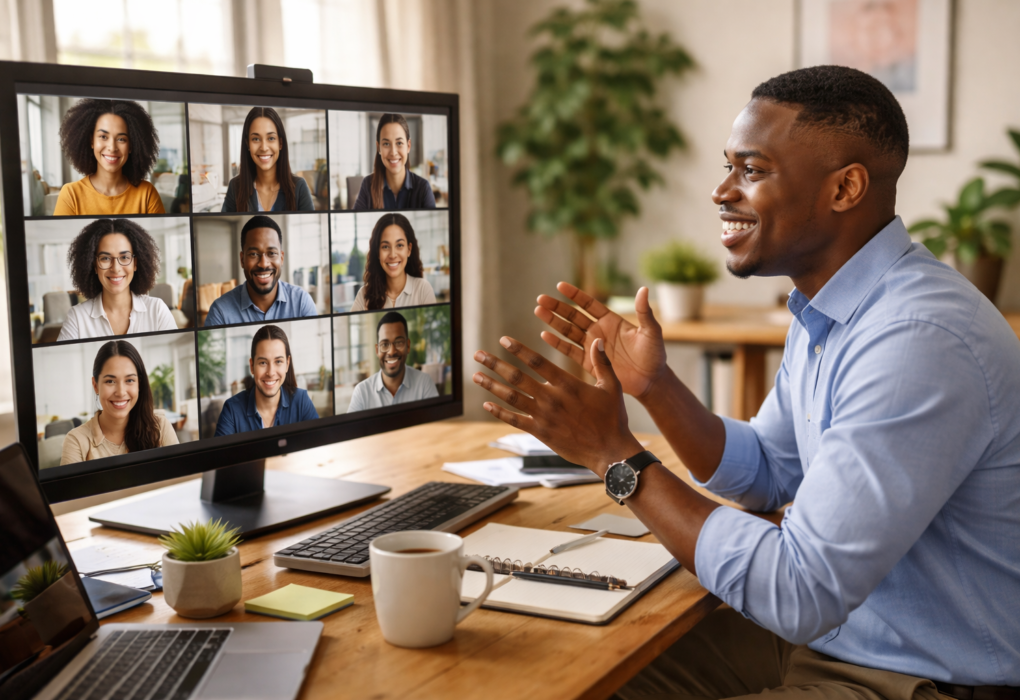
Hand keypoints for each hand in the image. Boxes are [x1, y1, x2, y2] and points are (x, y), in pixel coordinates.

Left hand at [473, 337, 642, 475]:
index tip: (504, 340)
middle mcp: (552, 398)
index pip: (538, 362)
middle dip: (495, 364)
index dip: (519, 350)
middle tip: (478, 354)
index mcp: (568, 384)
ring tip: (476, 375)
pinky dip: (499, 412)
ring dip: (491, 385)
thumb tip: (597, 340)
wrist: (609, 451)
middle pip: (517, 378)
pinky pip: (515, 420)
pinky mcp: (540, 432)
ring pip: (512, 397)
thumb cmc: (612, 418)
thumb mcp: (612, 387)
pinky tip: (487, 404)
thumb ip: (602, 363)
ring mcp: (544, 416)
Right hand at [535, 282, 665, 398]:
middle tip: (540, 299)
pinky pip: (570, 351)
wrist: (651, 381)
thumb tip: (644, 289)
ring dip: (553, 322)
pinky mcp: (589, 363)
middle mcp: (598, 331)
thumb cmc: (654, 355)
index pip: (589, 304)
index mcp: (611, 320)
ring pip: (568, 331)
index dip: (575, 295)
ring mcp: (592, 346)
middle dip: (557, 307)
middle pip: (573, 316)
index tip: (560, 286)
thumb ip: (645, 312)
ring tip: (538, 311)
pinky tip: (544, 335)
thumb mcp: (651, 332)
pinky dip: (557, 343)